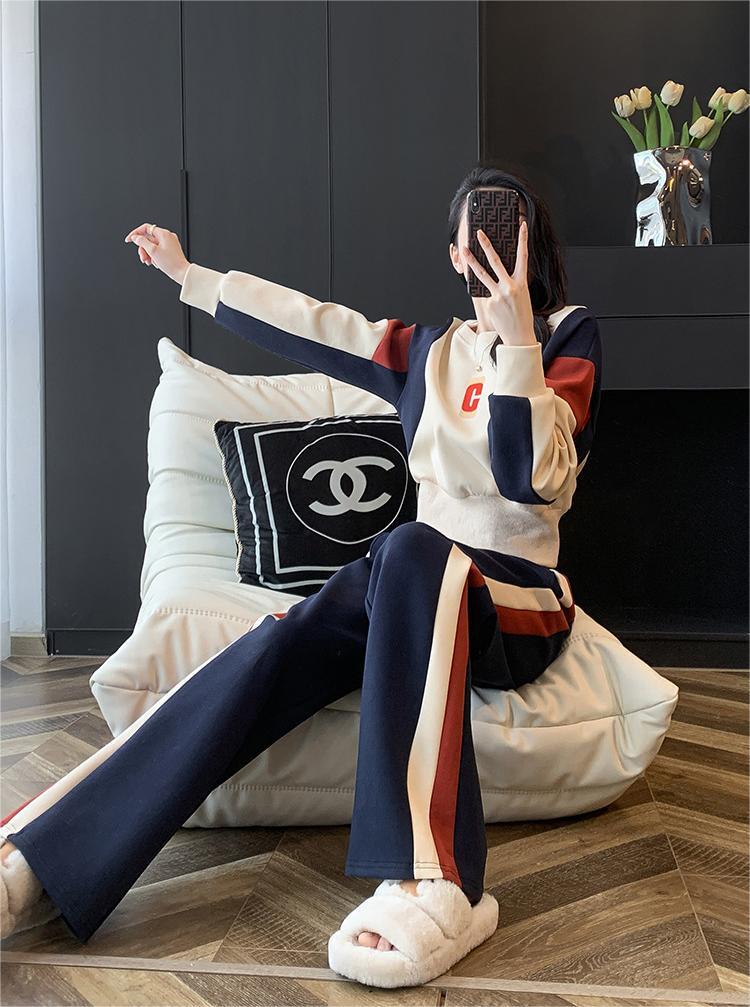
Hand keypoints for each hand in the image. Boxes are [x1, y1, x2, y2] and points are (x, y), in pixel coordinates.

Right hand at [124, 223, 189, 284]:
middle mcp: (167, 236)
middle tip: (142, 257)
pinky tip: (154, 262)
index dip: (135, 233)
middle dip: (143, 248)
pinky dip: (153, 256)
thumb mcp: (153, 251)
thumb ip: (142, 242)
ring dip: (147, 254)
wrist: (182, 273)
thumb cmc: (171, 263)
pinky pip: (157, 250)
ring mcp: (169, 243)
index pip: (145, 228)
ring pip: (152, 245)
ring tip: (148, 262)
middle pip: (148, 239)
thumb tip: (135, 237)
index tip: (129, 240)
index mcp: (164, 234)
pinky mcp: (170, 250)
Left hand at [463, 220, 534, 346]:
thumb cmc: (521, 315)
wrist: (519, 336)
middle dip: (486, 245)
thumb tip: (495, 271)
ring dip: (471, 261)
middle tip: (478, 233)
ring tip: (464, 250)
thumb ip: (511, 282)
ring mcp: (498, 295)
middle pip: (495, 261)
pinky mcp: (489, 303)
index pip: (523, 256)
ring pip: (482, 274)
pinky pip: (484, 295)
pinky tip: (495, 309)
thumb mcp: (521, 295)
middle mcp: (510, 286)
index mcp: (522, 282)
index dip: (523, 240)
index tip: (521, 226)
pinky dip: (488, 298)